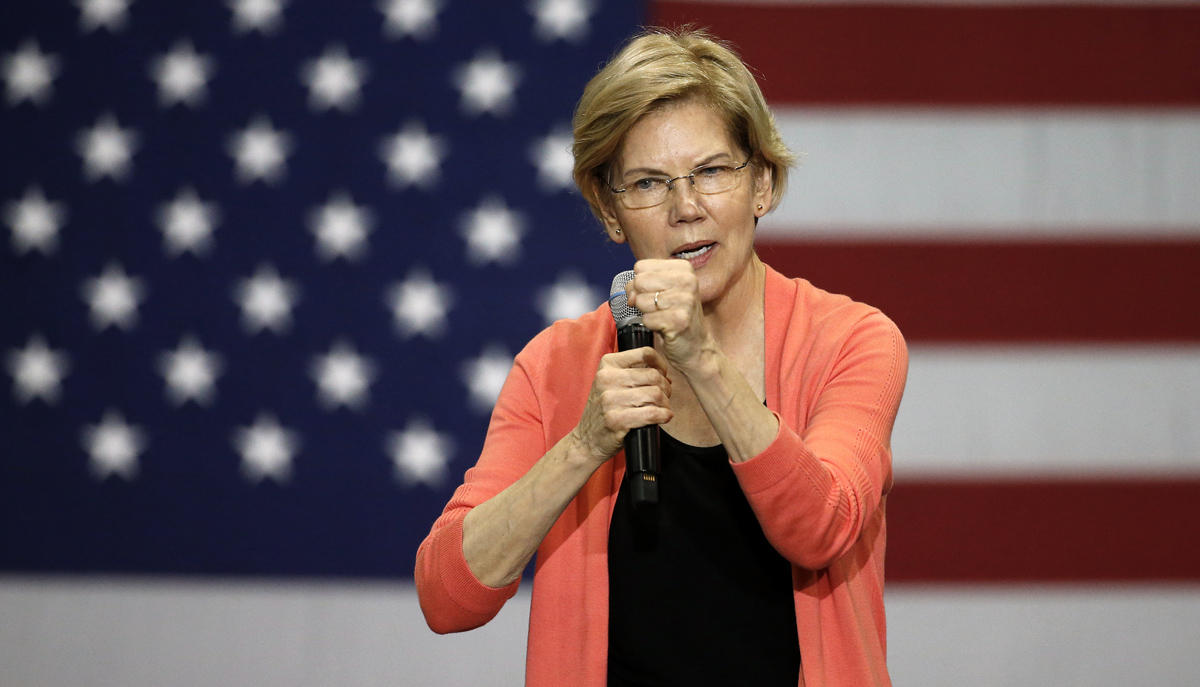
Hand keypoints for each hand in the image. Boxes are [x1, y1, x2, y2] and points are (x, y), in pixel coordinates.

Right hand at [570, 347, 672, 465]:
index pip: (645, 353)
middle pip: (653, 375)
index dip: (660, 364)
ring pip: (655, 394)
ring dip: (665, 403)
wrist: (587, 439)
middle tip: (664, 397)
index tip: (663, 375)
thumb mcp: (611, 382)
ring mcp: (610, 400)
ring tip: (662, 409)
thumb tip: (663, 372)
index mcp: (607, 364)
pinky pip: (652, 413)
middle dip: (665, 388)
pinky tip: (663, 417)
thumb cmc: (605, 410)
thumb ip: (633, 371)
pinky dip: (663, 415)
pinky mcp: (616, 420)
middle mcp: (606, 379)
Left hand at [625, 259, 713, 373]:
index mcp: (683, 268)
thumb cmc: (675, 315)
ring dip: (646, 313)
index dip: (639, 283)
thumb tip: (630, 294)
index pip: (641, 267)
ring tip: (662, 317)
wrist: (695, 345)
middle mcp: (687, 281)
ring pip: (641, 301)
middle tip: (656, 308)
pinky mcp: (679, 320)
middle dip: (640, 298)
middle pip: (639, 281)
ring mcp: (685, 301)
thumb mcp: (663, 290)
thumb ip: (642, 282)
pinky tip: (664, 327)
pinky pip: (646, 319)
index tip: (653, 293)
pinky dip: (651, 325)